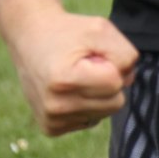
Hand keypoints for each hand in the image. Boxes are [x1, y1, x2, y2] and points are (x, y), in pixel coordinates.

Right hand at [6, 10, 138, 135]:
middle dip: (109, 82)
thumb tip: (128, 80)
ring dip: (98, 94)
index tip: (94, 55)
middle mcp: (55, 106)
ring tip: (78, 76)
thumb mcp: (100, 30)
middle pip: (115, 103)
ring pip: (104, 113)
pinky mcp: (50, 128)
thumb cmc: (68, 33)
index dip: (113, 65)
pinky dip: (87, 105)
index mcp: (64, 80)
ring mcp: (51, 120)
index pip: (115, 83)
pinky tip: (70, 89)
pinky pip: (90, 120)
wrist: (29, 39)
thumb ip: (124, 54)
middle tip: (88, 66)